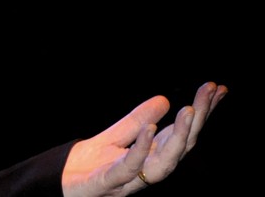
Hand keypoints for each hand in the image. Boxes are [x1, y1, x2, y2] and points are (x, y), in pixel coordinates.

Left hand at [62, 81, 227, 196]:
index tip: (217, 88)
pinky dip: (141, 150)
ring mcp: (129, 179)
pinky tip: (149, 130)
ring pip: (164, 163)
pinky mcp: (106, 183)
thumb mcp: (113, 136)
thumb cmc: (87, 165)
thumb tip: (165, 100)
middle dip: (198, 119)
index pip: (183, 134)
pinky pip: (128, 168)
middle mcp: (147, 171)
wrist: (57, 185)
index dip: (201, 113)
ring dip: (179, 137)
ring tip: (189, 110)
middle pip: (180, 146)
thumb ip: (136, 121)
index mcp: (150, 157)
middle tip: (210, 91)